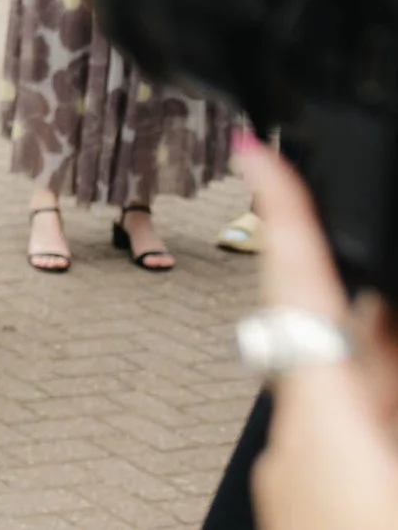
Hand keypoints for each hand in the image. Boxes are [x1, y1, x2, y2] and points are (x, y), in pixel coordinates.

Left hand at [238, 138, 397, 529]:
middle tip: (374, 226)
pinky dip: (384, 420)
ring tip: (389, 303)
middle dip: (373, 305)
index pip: (301, 298)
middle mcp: (304, 457)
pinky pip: (360, 449)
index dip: (289, 220)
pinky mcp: (320, 513)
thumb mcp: (386, 453)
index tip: (260, 153)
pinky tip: (397, 425)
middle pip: (340, 352)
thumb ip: (388, 375)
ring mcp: (307, 493)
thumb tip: (384, 337)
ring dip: (386, 364)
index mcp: (327, 431)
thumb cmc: (363, 525)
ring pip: (359, 405)